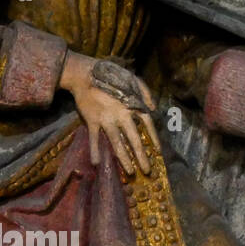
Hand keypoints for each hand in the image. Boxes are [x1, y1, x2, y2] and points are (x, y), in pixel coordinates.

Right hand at [59, 52, 158, 175]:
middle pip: (135, 139)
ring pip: (117, 143)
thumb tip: (154, 108)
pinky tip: (96, 163)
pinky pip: (95, 138)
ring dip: (124, 159)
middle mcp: (123, 116)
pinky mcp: (92, 121)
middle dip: (141, 156)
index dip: (153, 139)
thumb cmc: (112, 76)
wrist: (87, 74)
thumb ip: (146, 93)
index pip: (148, 125)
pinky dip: (95, 150)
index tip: (157, 151)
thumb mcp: (134, 79)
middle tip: (147, 171)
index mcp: (134, 106)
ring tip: (130, 172)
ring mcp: (107, 120)